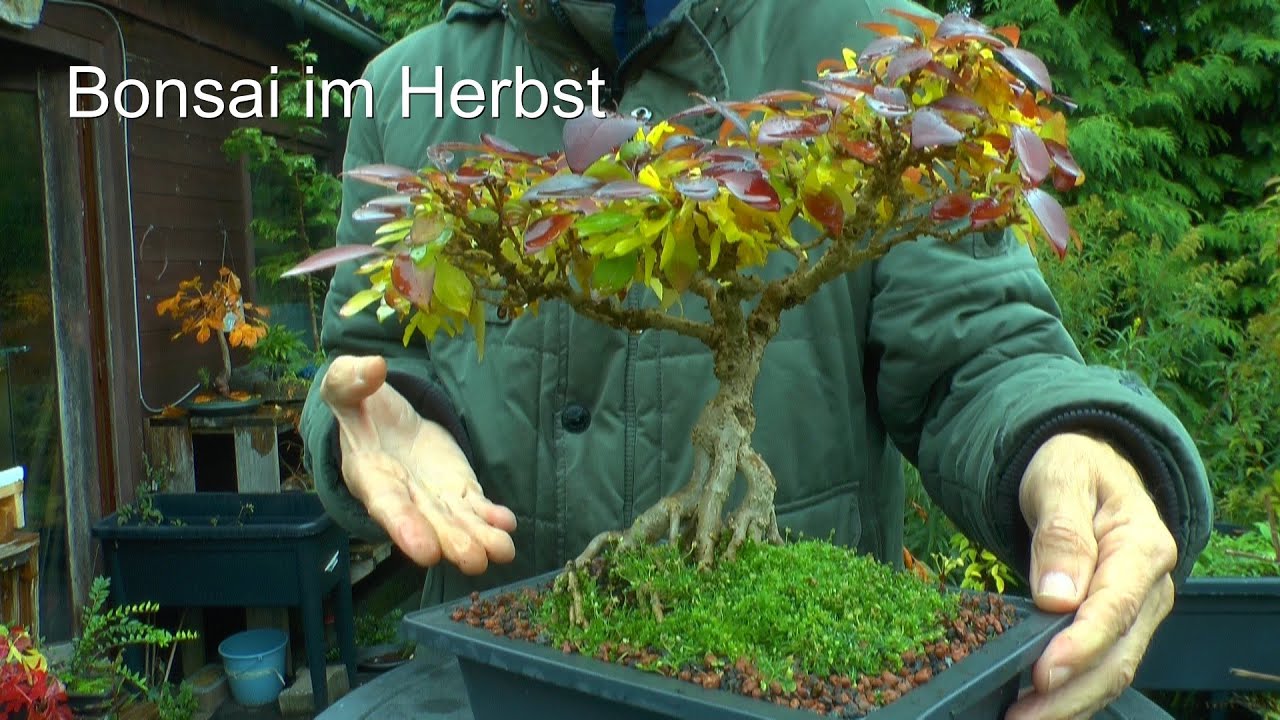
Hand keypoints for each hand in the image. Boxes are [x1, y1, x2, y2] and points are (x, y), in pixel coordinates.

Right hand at [320, 355, 516, 574]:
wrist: (383, 419)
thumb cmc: (358, 406)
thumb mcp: (344, 386)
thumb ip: (351, 379)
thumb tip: (373, 368)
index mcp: (370, 475)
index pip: (388, 506)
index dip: (405, 528)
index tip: (424, 551)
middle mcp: (403, 494)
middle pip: (428, 522)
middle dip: (451, 540)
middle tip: (472, 560)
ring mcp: (433, 495)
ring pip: (457, 521)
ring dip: (479, 537)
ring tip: (503, 551)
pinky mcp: (457, 486)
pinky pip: (475, 505)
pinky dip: (491, 517)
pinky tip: (508, 525)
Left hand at [1007, 432, 1176, 719]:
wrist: (1086, 464)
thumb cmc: (1072, 466)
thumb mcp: (1060, 479)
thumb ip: (1061, 533)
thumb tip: (1058, 597)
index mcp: (1143, 546)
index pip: (1115, 608)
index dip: (1081, 646)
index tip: (1044, 672)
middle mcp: (1150, 588)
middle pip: (1118, 654)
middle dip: (1071, 692)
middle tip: (1022, 715)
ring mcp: (1137, 611)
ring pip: (1112, 670)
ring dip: (1070, 702)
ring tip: (1022, 719)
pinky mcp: (1117, 625)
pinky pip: (1099, 667)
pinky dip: (1071, 693)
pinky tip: (1036, 707)